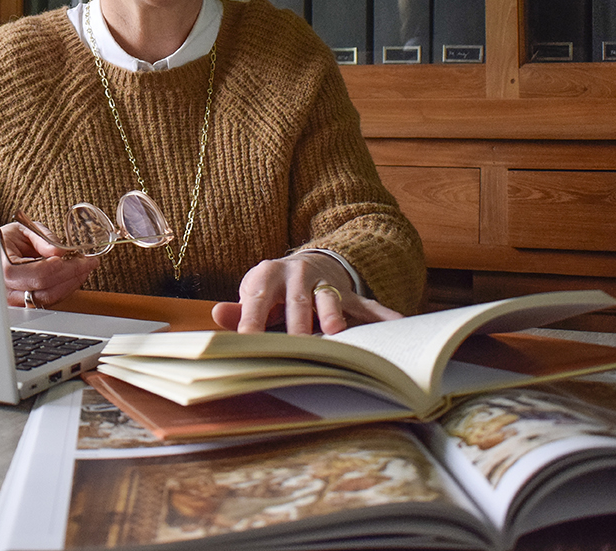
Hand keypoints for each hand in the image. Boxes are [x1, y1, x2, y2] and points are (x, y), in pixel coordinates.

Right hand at [0, 221, 98, 308]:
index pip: (41, 275)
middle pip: (49, 291)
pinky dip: (64, 288)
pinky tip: (73, 276)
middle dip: (73, 276)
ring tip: (84, 267)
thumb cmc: (4, 239)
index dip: (65, 268)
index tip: (81, 259)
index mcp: (5, 270)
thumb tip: (61, 252)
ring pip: (51, 299)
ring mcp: (16, 300)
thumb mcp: (22, 230)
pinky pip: (49, 300)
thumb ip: (42, 239)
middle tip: (89, 262)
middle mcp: (9, 290)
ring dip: (72, 283)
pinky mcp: (24, 304)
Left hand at [210, 251, 402, 334]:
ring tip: (336, 332)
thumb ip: (239, 310)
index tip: (248, 346)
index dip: (252, 324)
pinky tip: (398, 325)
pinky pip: (366, 306)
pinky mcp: (347, 294)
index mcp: (268, 276)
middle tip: (296, 351)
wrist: (304, 265)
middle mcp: (297, 275)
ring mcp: (325, 283)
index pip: (257, 302)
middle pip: (297, 302)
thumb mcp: (254, 294)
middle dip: (297, 326)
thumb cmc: (273, 291)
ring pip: (329, 299)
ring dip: (332, 315)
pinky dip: (382, 315)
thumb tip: (217, 315)